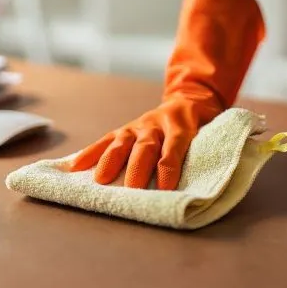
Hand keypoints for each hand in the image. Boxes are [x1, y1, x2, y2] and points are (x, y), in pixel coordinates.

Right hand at [68, 96, 220, 189]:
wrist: (190, 98)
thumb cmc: (202, 125)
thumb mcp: (211, 134)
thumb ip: (204, 152)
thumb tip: (203, 185)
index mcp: (182, 125)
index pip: (175, 146)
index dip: (170, 167)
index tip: (165, 188)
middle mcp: (158, 123)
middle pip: (146, 146)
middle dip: (138, 168)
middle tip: (132, 189)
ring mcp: (138, 125)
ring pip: (123, 141)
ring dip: (111, 161)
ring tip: (100, 180)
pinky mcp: (125, 129)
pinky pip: (106, 141)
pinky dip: (90, 153)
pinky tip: (75, 166)